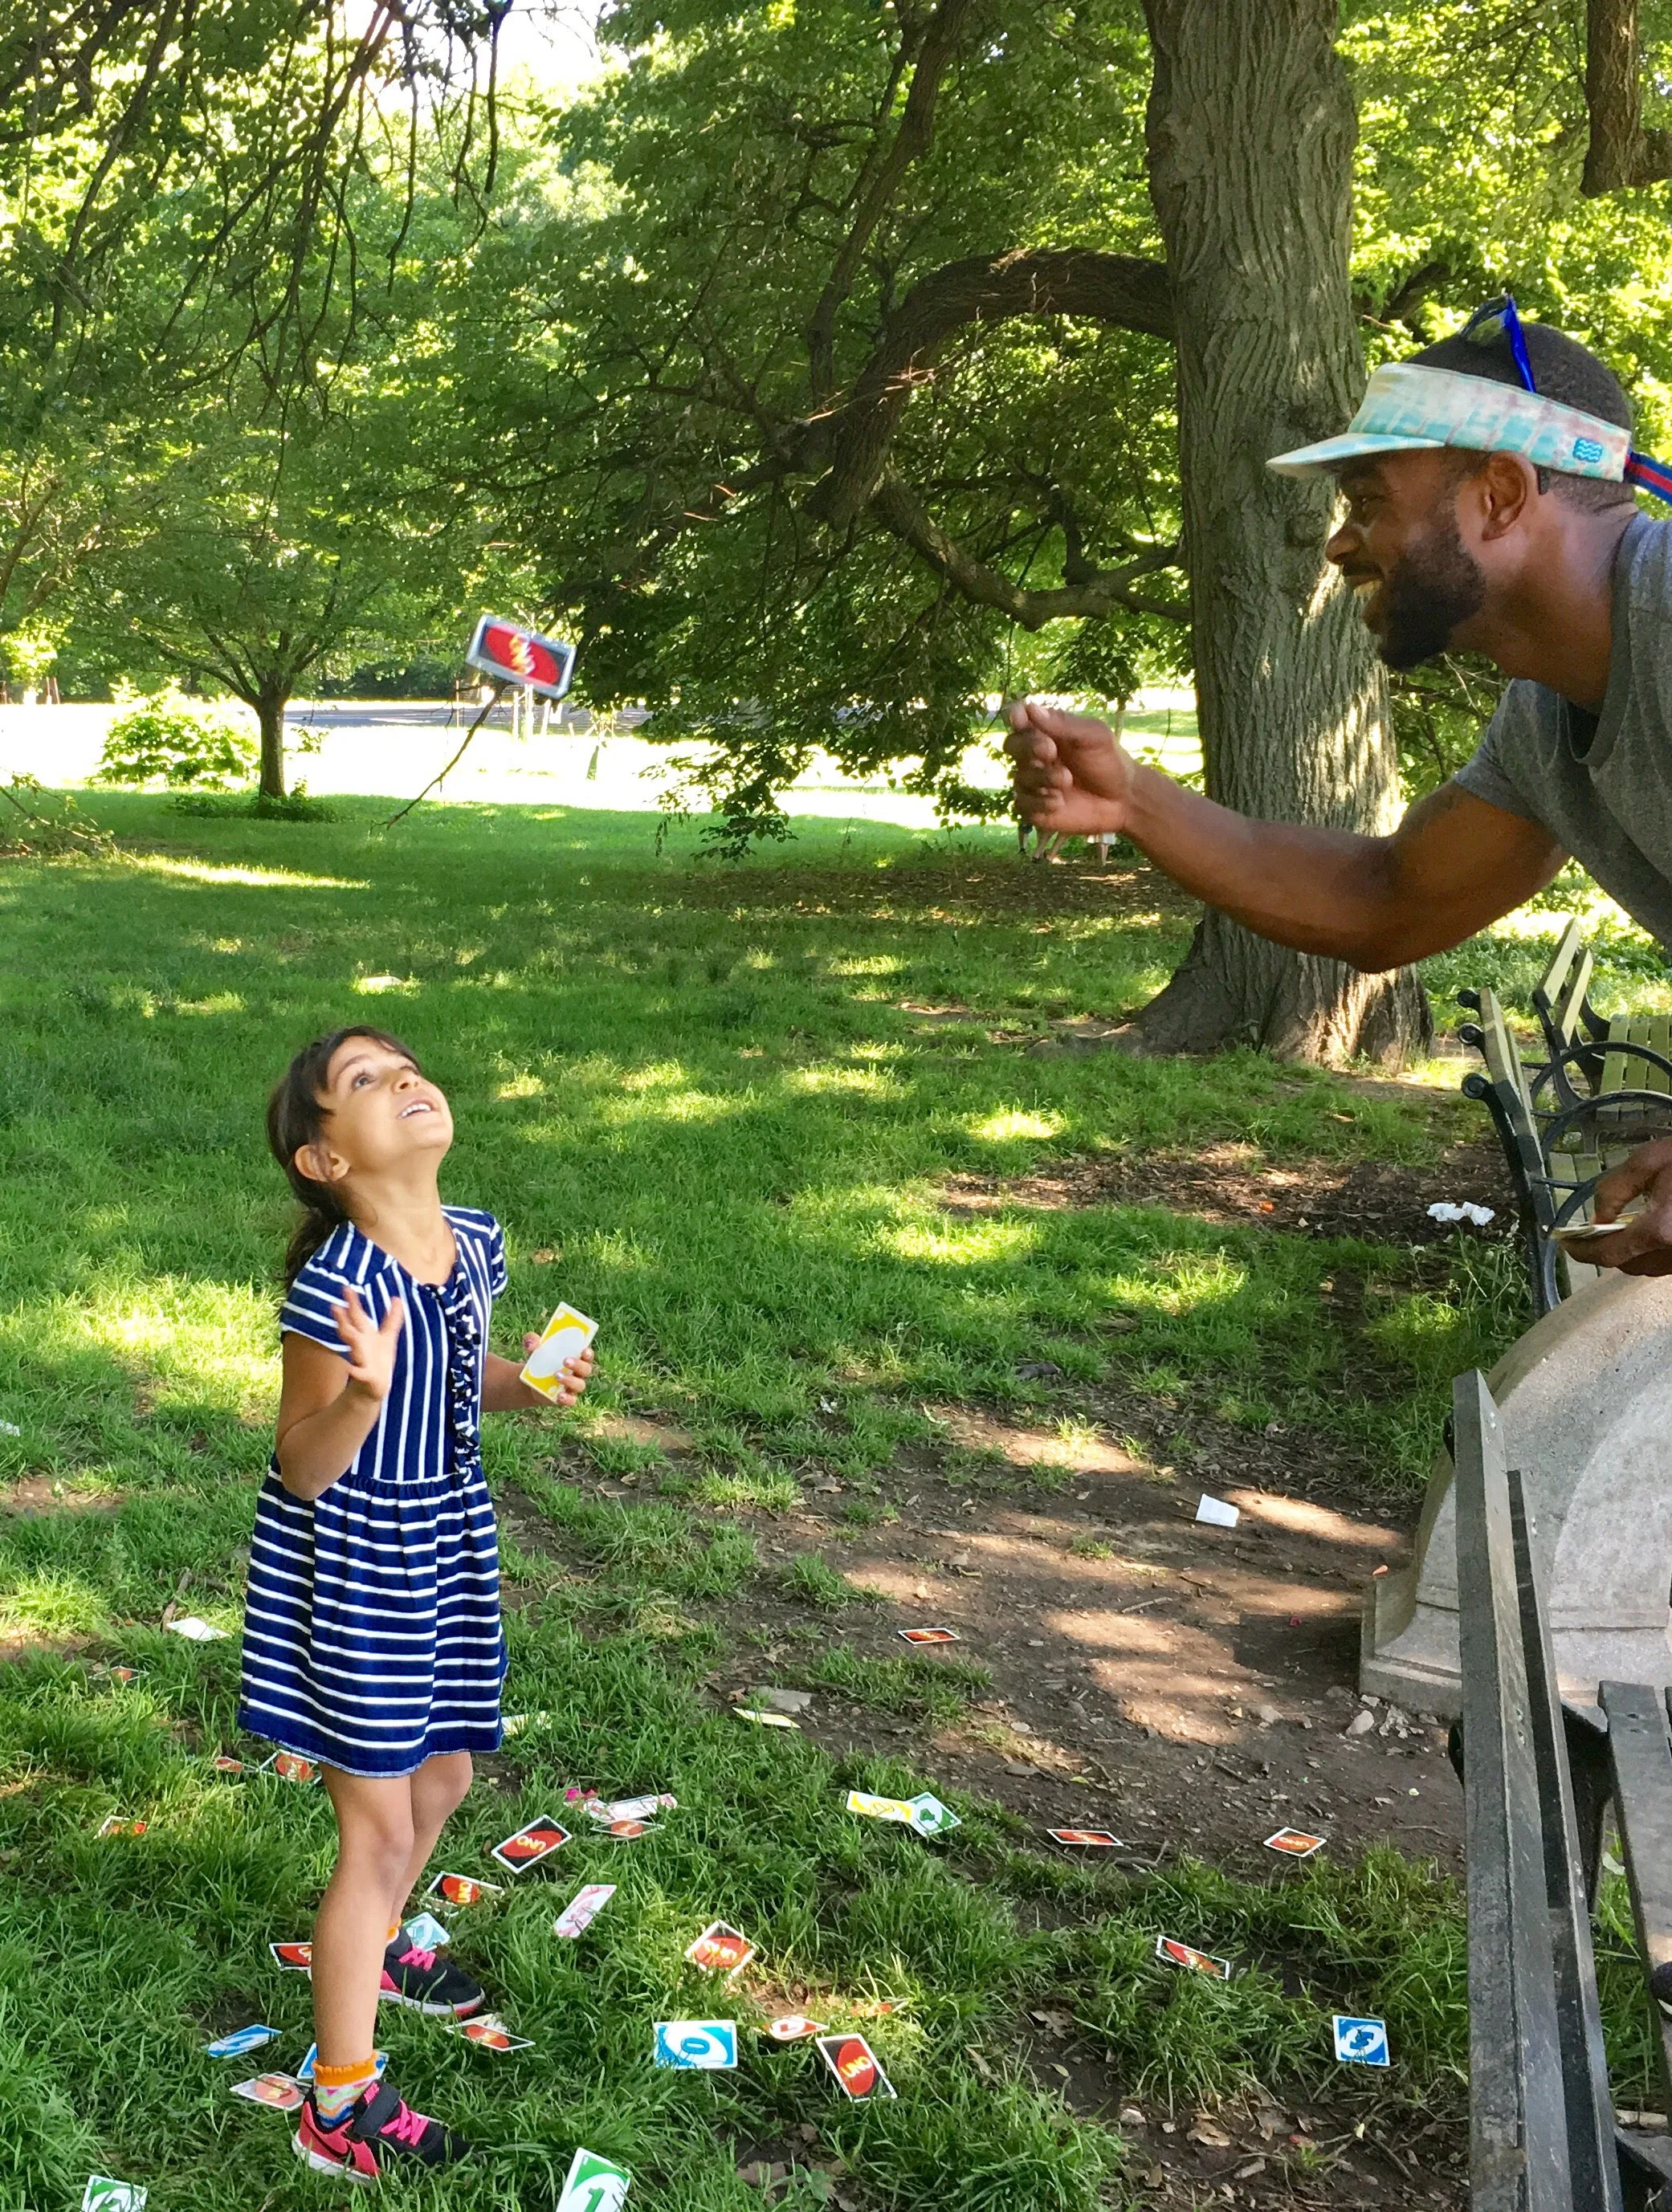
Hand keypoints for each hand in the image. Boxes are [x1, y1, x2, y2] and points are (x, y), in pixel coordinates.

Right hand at [334, 1288, 404, 1397]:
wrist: (374, 1386)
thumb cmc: (379, 1359)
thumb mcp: (388, 1337)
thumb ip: (392, 1318)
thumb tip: (398, 1298)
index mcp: (366, 1335)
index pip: (358, 1316)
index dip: (353, 1302)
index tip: (346, 1288)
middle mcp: (361, 1345)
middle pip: (350, 1329)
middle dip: (343, 1319)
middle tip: (334, 1307)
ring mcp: (361, 1359)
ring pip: (354, 1347)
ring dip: (349, 1337)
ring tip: (344, 1330)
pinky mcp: (366, 1376)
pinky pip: (360, 1373)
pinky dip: (355, 1371)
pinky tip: (351, 1369)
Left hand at [523, 1333, 594, 1408]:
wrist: (530, 1382)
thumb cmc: (539, 1360)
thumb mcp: (534, 1348)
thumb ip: (532, 1341)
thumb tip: (530, 1344)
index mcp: (576, 1358)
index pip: (587, 1355)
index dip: (588, 1353)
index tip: (584, 1350)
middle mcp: (578, 1373)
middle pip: (585, 1369)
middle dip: (578, 1365)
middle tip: (565, 1361)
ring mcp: (573, 1387)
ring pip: (579, 1385)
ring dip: (570, 1380)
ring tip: (556, 1375)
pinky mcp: (566, 1399)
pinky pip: (571, 1401)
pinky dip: (567, 1399)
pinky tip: (559, 1396)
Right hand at [1005, 699, 1134, 836]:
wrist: (1122, 799)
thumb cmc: (1108, 762)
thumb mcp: (1094, 737)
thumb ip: (1065, 724)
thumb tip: (1032, 708)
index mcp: (1046, 733)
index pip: (1020, 720)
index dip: (1015, 717)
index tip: (1021, 718)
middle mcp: (1033, 756)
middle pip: (1012, 745)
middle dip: (1028, 747)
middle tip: (1051, 751)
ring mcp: (1032, 782)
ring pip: (1019, 777)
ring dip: (1042, 778)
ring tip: (1067, 780)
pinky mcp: (1033, 808)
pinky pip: (1022, 804)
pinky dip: (1039, 802)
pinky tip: (1059, 802)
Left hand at [1580, 1138, 1671, 1273]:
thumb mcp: (1648, 1162)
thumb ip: (1614, 1192)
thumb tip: (1596, 1220)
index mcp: (1660, 1230)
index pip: (1608, 1254)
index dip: (1582, 1252)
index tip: (1566, 1242)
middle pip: (1627, 1266)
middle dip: (1606, 1251)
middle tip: (1593, 1231)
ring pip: (1647, 1268)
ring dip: (1629, 1253)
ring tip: (1620, 1229)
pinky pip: (1665, 1263)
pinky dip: (1650, 1251)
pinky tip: (1649, 1230)